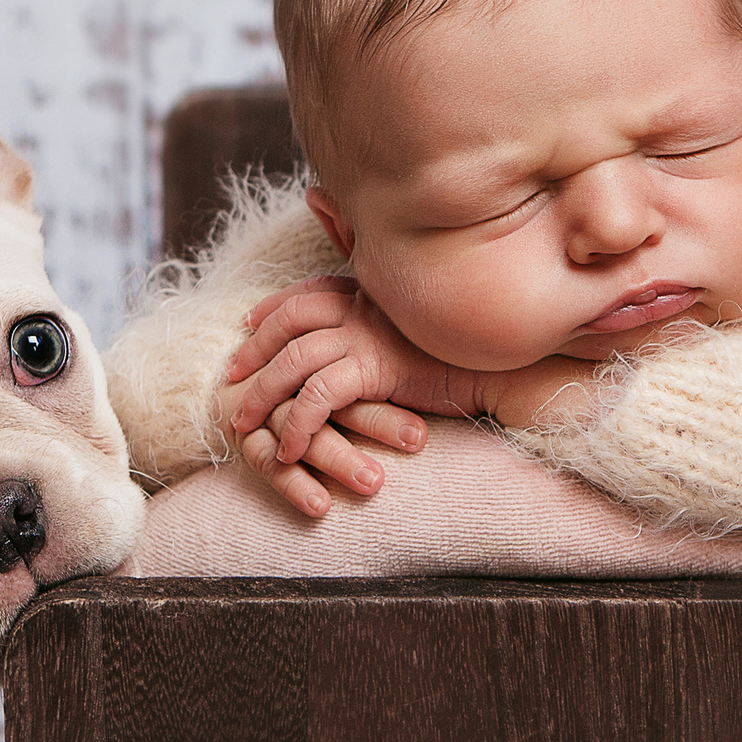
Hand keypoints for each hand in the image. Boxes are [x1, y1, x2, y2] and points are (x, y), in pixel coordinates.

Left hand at [222, 275, 612, 516]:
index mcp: (373, 291)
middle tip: (230, 379)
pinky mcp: (377, 367)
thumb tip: (378, 296)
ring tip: (243, 427)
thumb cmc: (471, 351)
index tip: (249, 326)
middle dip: (254, 351)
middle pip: (290, 321)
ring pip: (295, 361)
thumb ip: (392, 304)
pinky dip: (299, 424)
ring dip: (264, 395)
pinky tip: (289, 450)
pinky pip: (321, 396)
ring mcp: (369, 333)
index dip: (273, 309)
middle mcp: (366, 305)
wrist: (511, 368)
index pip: (308, 293)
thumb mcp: (422, 323)